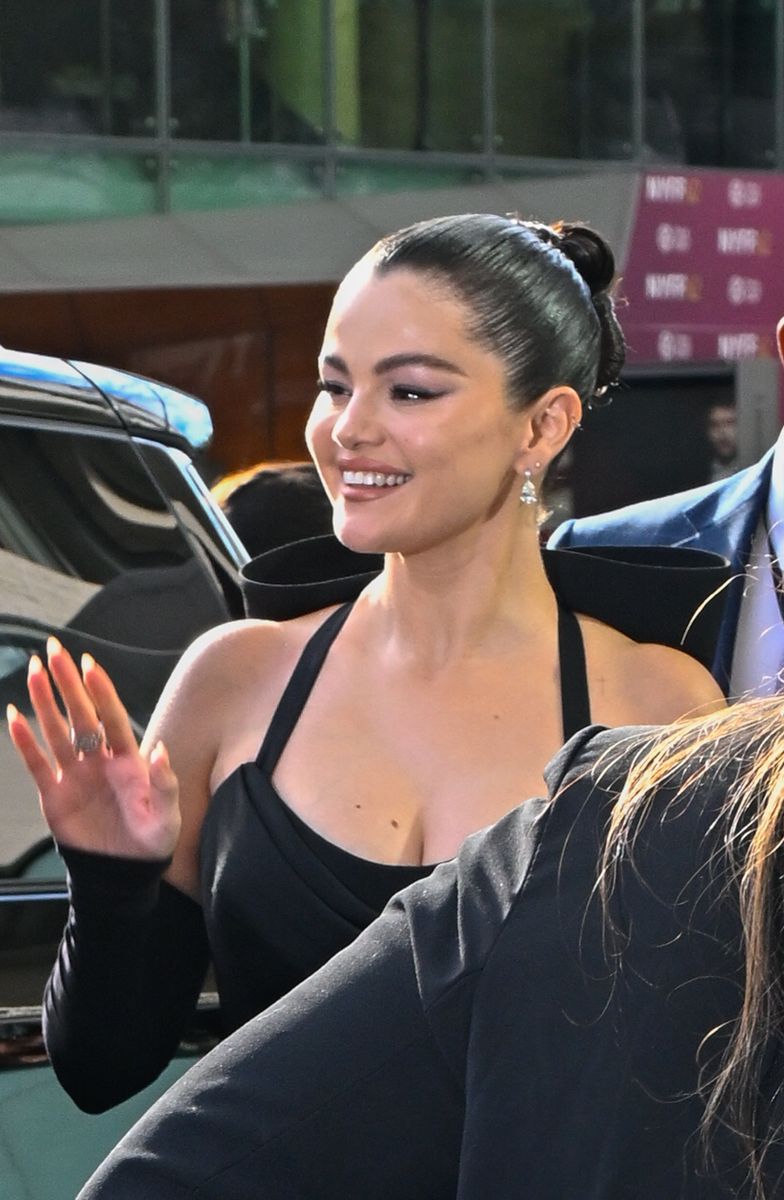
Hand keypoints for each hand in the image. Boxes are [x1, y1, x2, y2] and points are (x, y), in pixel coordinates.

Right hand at [7, 637, 180, 860]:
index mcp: (128, 760)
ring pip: (56, 732)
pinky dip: (25, 742)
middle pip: (81, 715)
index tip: (90, 665)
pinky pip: (37, 764)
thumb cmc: (151, 841)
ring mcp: (75, 775)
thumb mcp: (166, 816)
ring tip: (34, 672)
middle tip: (54, 651)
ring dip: (44, 703)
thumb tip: (161, 750)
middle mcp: (99, 760)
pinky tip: (14, 718)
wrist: (123, 872)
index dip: (102, 692)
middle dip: (67, 683)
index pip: (113, 717)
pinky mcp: (55, 795)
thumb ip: (164, 784)